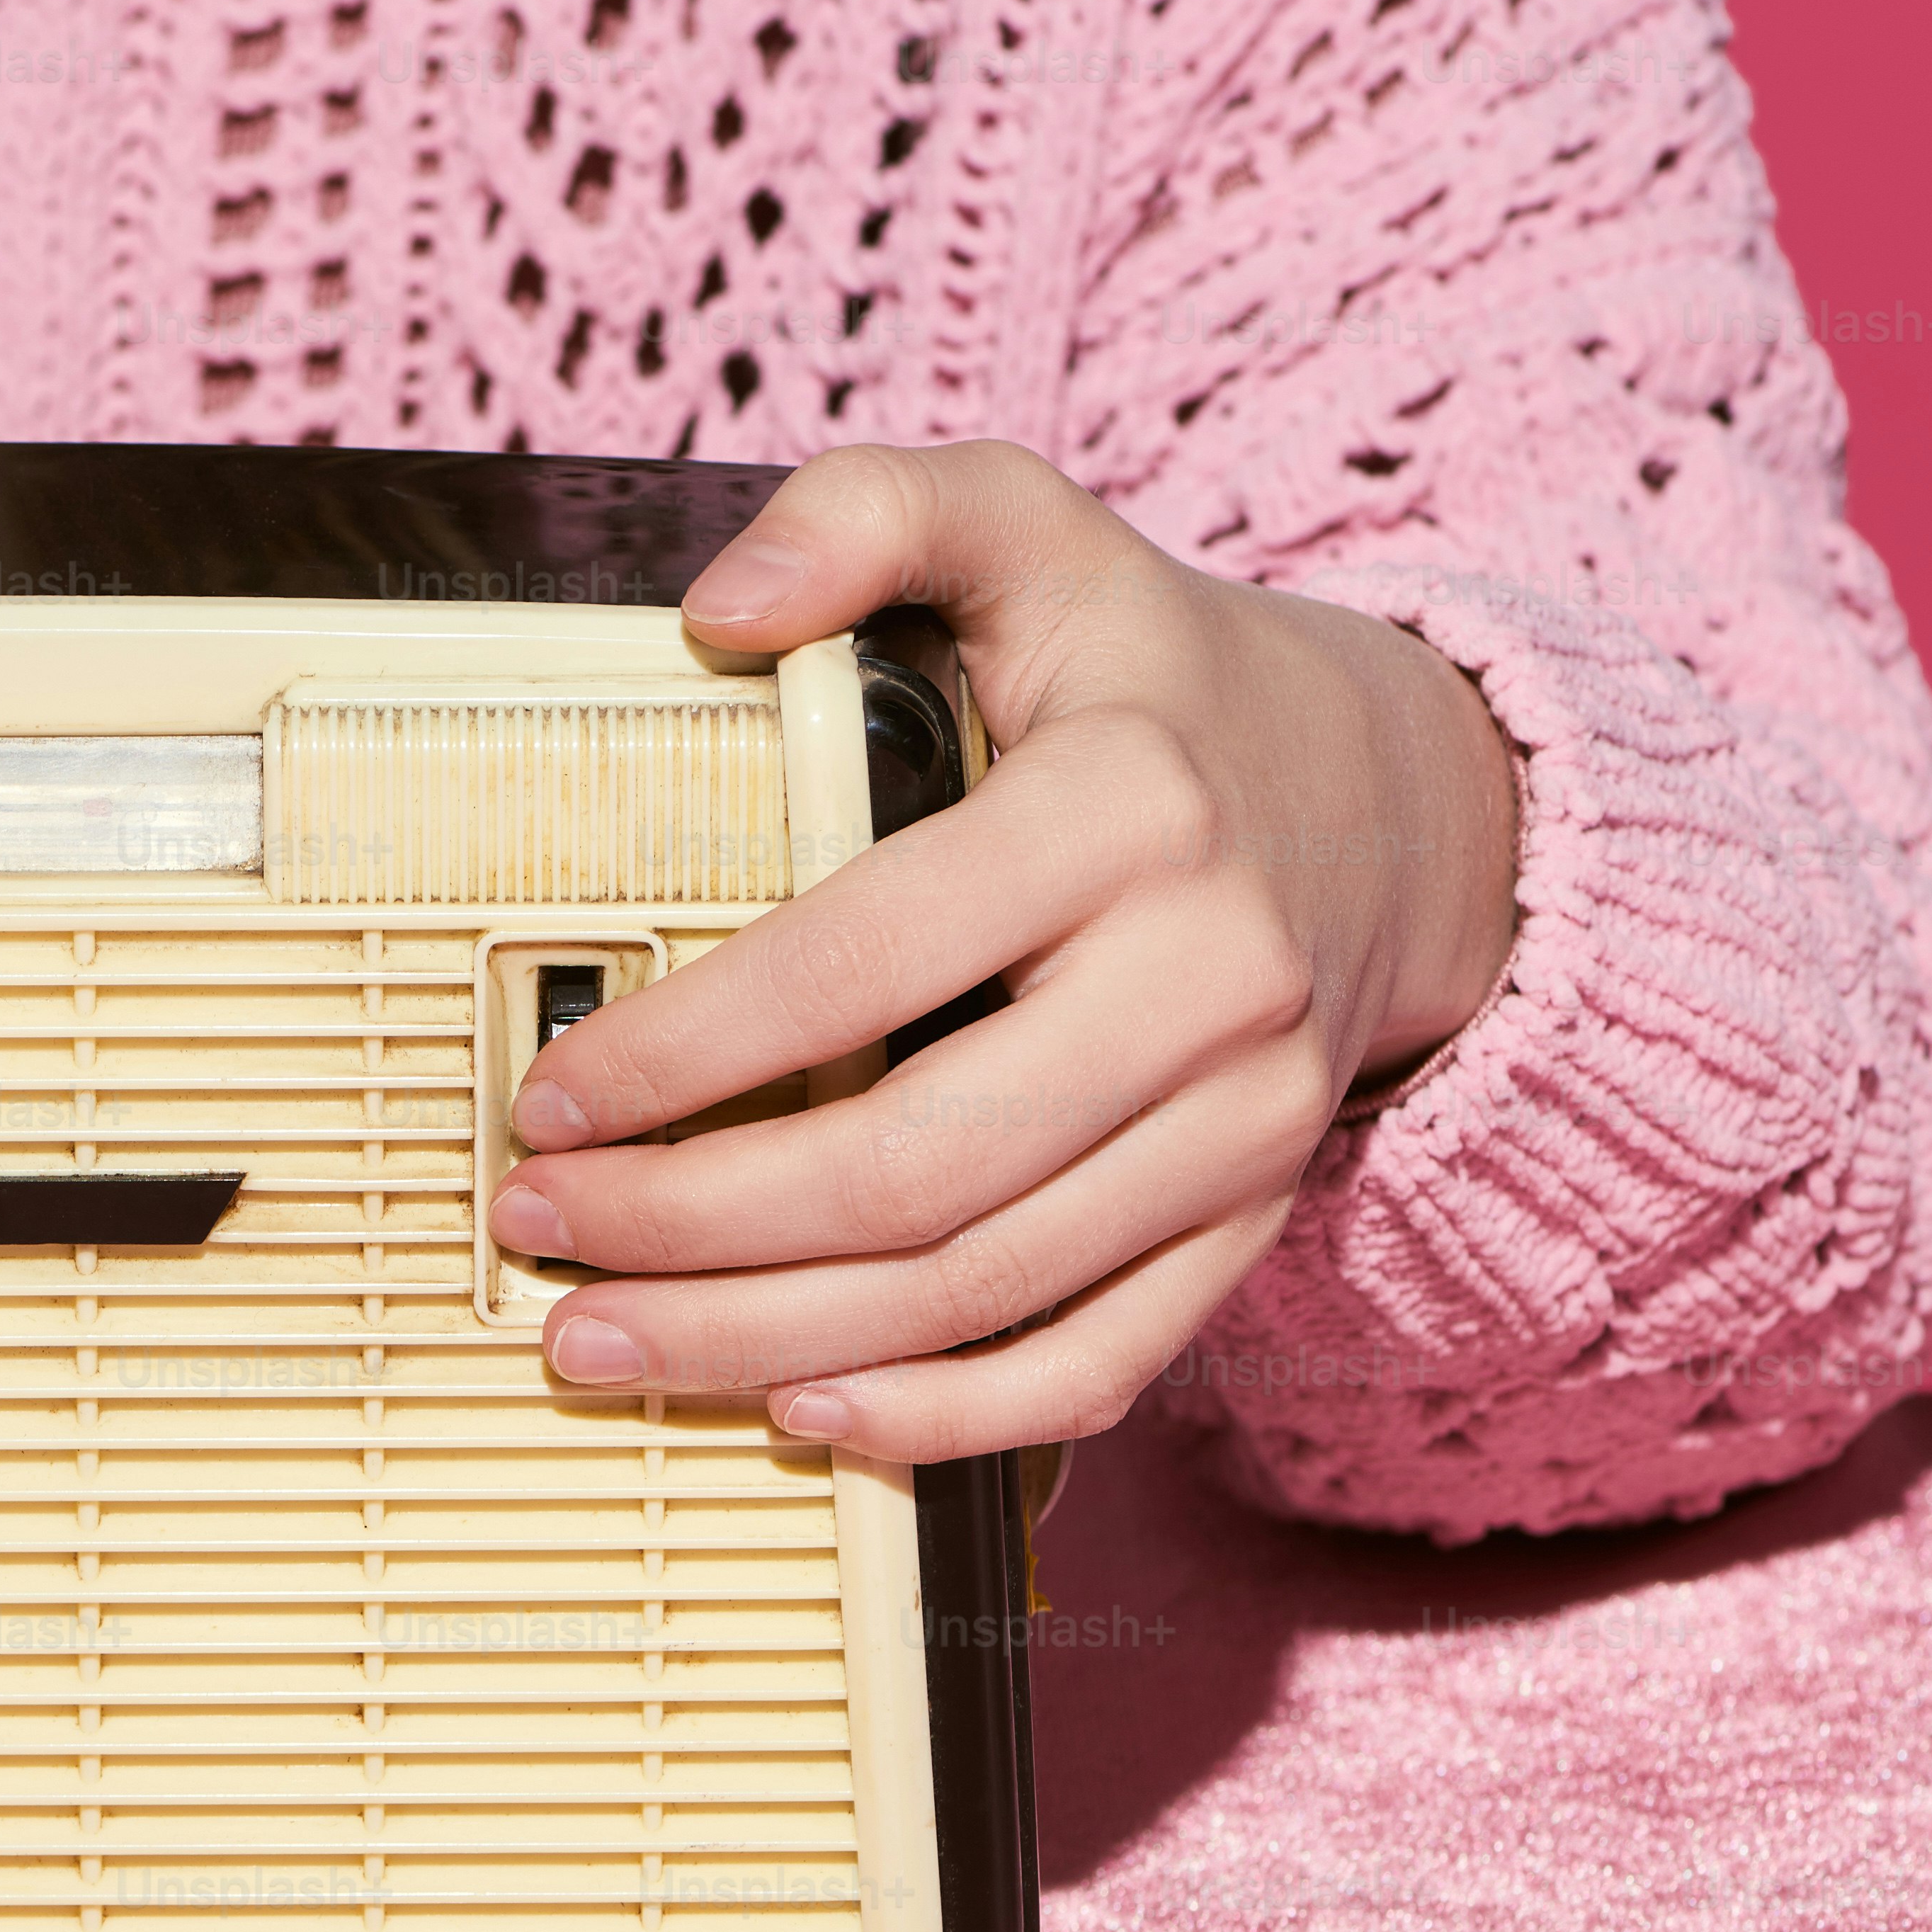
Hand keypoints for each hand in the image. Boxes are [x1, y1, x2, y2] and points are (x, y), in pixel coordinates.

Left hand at [489, 441, 1522, 1460]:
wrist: (1394, 802)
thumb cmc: (1154, 679)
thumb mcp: (1028, 529)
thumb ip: (870, 513)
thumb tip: (717, 602)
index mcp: (1129, 809)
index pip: (863, 958)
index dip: (685, 1046)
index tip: (547, 1090)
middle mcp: (1203, 982)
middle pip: (913, 1167)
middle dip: (693, 1225)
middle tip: (537, 1231)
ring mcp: (1240, 1126)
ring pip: (977, 1291)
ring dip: (766, 1342)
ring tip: (601, 1340)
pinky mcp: (1247, 1223)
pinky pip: (1092, 1367)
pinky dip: (938, 1418)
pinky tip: (800, 1412)